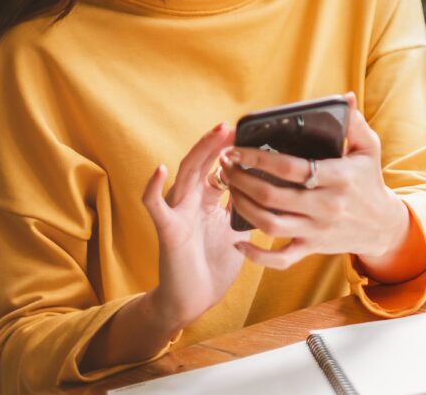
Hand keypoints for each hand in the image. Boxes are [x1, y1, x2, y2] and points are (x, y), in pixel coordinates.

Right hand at [141, 123, 249, 333]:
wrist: (192, 300)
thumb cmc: (213, 265)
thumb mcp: (237, 231)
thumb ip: (246, 208)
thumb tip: (272, 189)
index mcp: (207, 201)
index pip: (217, 168)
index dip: (229, 151)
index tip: (246, 134)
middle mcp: (190, 201)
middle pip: (202, 164)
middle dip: (216, 144)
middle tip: (230, 125)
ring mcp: (177, 213)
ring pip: (185, 175)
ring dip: (199, 153)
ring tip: (213, 135)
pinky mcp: (167, 230)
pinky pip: (156, 206)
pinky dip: (153, 187)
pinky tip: (159, 169)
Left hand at [221, 93, 411, 272]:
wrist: (382, 225)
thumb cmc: (369, 181)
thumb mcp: (369, 148)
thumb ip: (355, 123)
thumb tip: (346, 97)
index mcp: (338, 177)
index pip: (292, 168)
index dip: (259, 158)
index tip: (237, 149)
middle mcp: (326, 206)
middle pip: (274, 196)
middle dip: (242, 179)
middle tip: (225, 165)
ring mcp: (317, 230)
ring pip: (271, 225)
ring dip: (243, 207)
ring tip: (229, 188)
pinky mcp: (312, 248)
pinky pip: (280, 259)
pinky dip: (257, 255)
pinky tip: (238, 240)